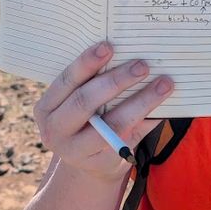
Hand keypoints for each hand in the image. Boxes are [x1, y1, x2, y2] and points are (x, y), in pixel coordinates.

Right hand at [33, 42, 173, 182]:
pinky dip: (148, 120)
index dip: (86, 63)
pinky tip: (164, 107)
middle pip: (85, 101)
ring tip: (164, 84)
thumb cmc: (86, 118)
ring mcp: (77, 152)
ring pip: (113, 123)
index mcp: (46, 108)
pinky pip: (129, 138)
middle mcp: (55, 131)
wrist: (88, 163)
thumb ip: (94, 82)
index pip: (66, 81)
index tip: (108, 46)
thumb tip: (130, 51)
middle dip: (116, 80)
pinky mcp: (102, 163)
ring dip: (141, 101)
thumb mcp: (78, 103)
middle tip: (142, 65)